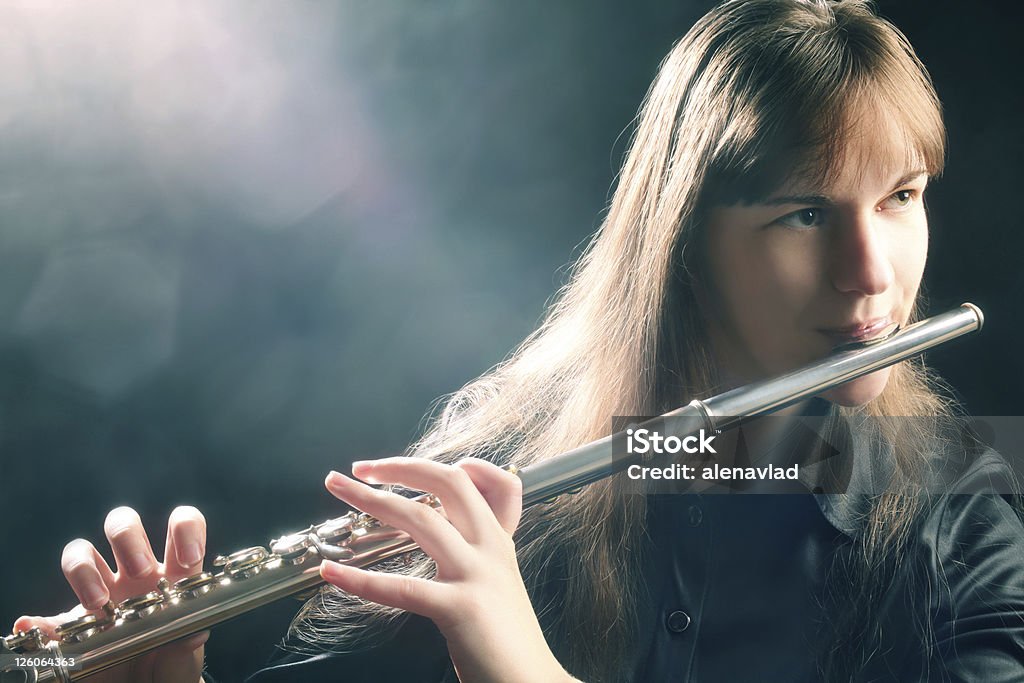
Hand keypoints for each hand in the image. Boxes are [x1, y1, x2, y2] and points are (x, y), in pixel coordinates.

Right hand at [13, 506, 209, 682]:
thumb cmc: (170, 666)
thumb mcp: (183, 661)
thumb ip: (188, 650)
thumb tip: (192, 638)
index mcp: (172, 575)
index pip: (182, 527)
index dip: (185, 528)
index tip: (188, 556)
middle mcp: (136, 575)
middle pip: (125, 528)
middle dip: (129, 539)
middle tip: (139, 570)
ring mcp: (103, 593)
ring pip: (82, 552)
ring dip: (84, 568)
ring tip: (97, 602)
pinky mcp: (72, 624)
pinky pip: (47, 617)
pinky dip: (39, 620)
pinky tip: (36, 627)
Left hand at [320, 457, 576, 682]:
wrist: (530, 682)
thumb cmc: (507, 641)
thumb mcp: (500, 582)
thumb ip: (477, 553)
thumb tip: (443, 532)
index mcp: (499, 542)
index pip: (488, 481)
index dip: (451, 465)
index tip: (412, 468)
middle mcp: (491, 549)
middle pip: (450, 483)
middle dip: (401, 467)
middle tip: (361, 467)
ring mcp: (477, 575)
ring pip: (422, 520)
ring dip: (371, 499)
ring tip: (337, 488)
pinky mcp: (459, 609)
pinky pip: (402, 587)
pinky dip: (360, 579)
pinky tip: (331, 572)